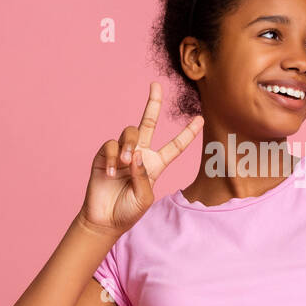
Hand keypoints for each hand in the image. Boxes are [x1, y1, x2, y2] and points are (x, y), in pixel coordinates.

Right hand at [80, 81, 203, 236]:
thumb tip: (136, 154)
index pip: (175, 146)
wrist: (104, 220)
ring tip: (124, 163)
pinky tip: (111, 172)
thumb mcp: (144, 198)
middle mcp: (140, 154)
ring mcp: (122, 153)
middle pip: (149, 122)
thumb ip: (143, 177)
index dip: (188, 133)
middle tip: (156, 85)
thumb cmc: (128, 211)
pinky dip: (111, 157)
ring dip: (129, 145)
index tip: (201, 118)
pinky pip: (110, 145)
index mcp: (156, 164)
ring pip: (129, 132)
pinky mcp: (104, 155)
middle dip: (153, 103)